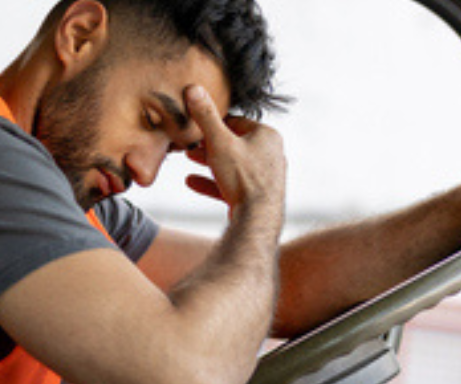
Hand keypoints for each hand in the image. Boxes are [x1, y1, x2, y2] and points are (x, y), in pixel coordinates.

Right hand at [182, 85, 285, 216]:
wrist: (257, 218)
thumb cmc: (243, 177)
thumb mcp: (219, 141)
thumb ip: (206, 116)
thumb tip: (194, 89)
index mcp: (267, 136)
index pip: (236, 122)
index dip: (214, 123)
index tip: (196, 126)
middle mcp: (270, 154)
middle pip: (234, 143)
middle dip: (209, 144)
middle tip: (190, 144)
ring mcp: (264, 176)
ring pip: (232, 164)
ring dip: (210, 162)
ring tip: (190, 159)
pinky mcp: (256, 195)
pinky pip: (231, 184)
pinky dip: (213, 182)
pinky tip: (192, 181)